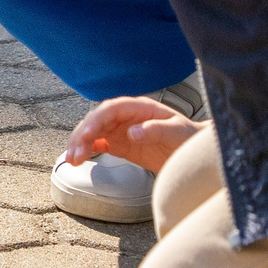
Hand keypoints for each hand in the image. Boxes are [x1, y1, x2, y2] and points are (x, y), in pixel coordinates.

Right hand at [61, 95, 203, 172]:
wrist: (195, 153)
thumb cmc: (189, 138)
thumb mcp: (178, 132)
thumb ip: (156, 130)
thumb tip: (132, 132)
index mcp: (138, 108)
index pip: (111, 108)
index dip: (97, 119)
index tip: (88, 134)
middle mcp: (125, 117)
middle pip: (96, 120)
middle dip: (82, 135)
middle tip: (75, 153)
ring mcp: (121, 130)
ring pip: (93, 132)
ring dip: (80, 144)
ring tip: (73, 160)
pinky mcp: (120, 145)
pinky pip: (98, 144)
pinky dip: (86, 150)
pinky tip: (78, 159)